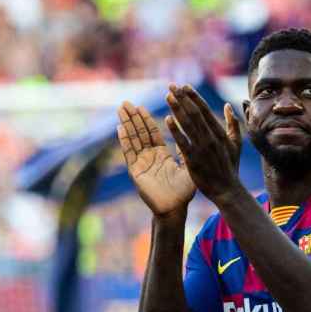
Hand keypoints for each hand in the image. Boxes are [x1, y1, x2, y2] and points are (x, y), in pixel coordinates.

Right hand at [117, 101, 196, 217]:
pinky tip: (120, 127)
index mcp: (162, 155)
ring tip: (121, 109)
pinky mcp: (136, 171)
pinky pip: (129, 153)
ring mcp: (141, 163)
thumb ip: (186, 151)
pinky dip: (125, 140)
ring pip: (133, 140)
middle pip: (140, 133)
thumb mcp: (188, 167)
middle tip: (126, 103)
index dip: (146, 120)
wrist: (175, 209)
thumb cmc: (184, 192)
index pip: (152, 133)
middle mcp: (149, 157)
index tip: (141, 106)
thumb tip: (190, 133)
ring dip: (127, 124)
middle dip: (133, 118)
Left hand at [164, 85, 243, 204]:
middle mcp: (211, 138)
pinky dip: (175, 130)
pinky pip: (183, 142)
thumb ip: (233, 124)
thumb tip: (228, 106)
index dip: (194, 97)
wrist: (227, 190)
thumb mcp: (236, 144)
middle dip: (183, 98)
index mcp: (220, 133)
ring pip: (188, 124)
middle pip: (195, 113)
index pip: (205, 110)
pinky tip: (167, 119)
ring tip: (168, 96)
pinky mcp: (194, 159)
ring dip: (177, 108)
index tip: (184, 86)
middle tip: (172, 85)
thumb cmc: (230, 167)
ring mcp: (202, 148)